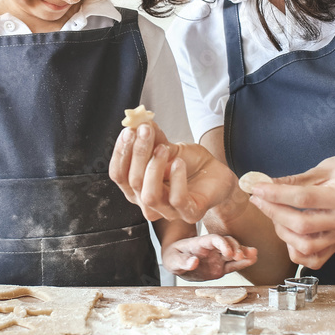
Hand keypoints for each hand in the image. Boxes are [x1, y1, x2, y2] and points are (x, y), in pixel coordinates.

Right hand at [108, 121, 237, 222]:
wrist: (215, 174)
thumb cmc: (188, 163)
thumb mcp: (168, 147)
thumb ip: (152, 138)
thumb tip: (138, 121)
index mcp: (137, 187)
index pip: (118, 175)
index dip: (120, 153)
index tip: (129, 131)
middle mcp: (148, 202)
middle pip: (133, 182)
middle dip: (138, 153)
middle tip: (146, 131)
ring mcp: (168, 211)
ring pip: (150, 196)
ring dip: (154, 168)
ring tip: (163, 148)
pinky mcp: (189, 213)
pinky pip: (177, 199)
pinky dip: (176, 178)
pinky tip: (179, 162)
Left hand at [161, 234, 257, 280]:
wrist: (177, 261)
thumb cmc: (173, 257)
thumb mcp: (172, 261)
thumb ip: (182, 262)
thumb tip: (193, 261)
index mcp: (199, 243)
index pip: (213, 239)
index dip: (222, 243)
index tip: (228, 252)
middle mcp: (211, 248)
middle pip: (227, 242)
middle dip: (235, 247)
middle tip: (240, 256)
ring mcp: (217, 257)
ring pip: (233, 251)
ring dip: (243, 252)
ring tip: (254, 255)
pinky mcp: (221, 267)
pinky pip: (234, 264)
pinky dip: (243, 262)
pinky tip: (253, 259)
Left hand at [248, 150, 334, 268]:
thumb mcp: (325, 167)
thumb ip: (296, 179)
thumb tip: (267, 184)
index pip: (304, 198)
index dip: (276, 194)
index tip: (257, 188)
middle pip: (302, 225)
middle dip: (274, 212)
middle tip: (259, 199)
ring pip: (306, 246)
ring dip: (282, 232)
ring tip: (275, 214)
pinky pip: (315, 259)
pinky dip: (297, 251)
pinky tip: (289, 233)